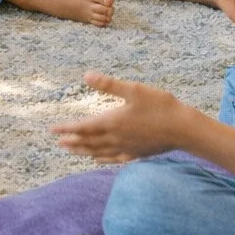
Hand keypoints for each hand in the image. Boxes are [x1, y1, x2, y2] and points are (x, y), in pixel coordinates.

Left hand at [51, 71, 194, 161]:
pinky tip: (97, 159)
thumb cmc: (160, 106)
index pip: (83, 127)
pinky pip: (113, 159)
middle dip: (71, 141)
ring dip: (82, 151)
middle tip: (57, 142)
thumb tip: (86, 75)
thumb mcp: (134, 90)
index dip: (66, 128)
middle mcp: (115, 138)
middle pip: (88, 142)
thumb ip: (109, 84)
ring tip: (71, 151)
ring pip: (98, 152)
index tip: (52, 130)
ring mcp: (126, 147)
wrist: (183, 128)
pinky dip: (101, 159)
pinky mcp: (136, 154)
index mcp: (112, 121)